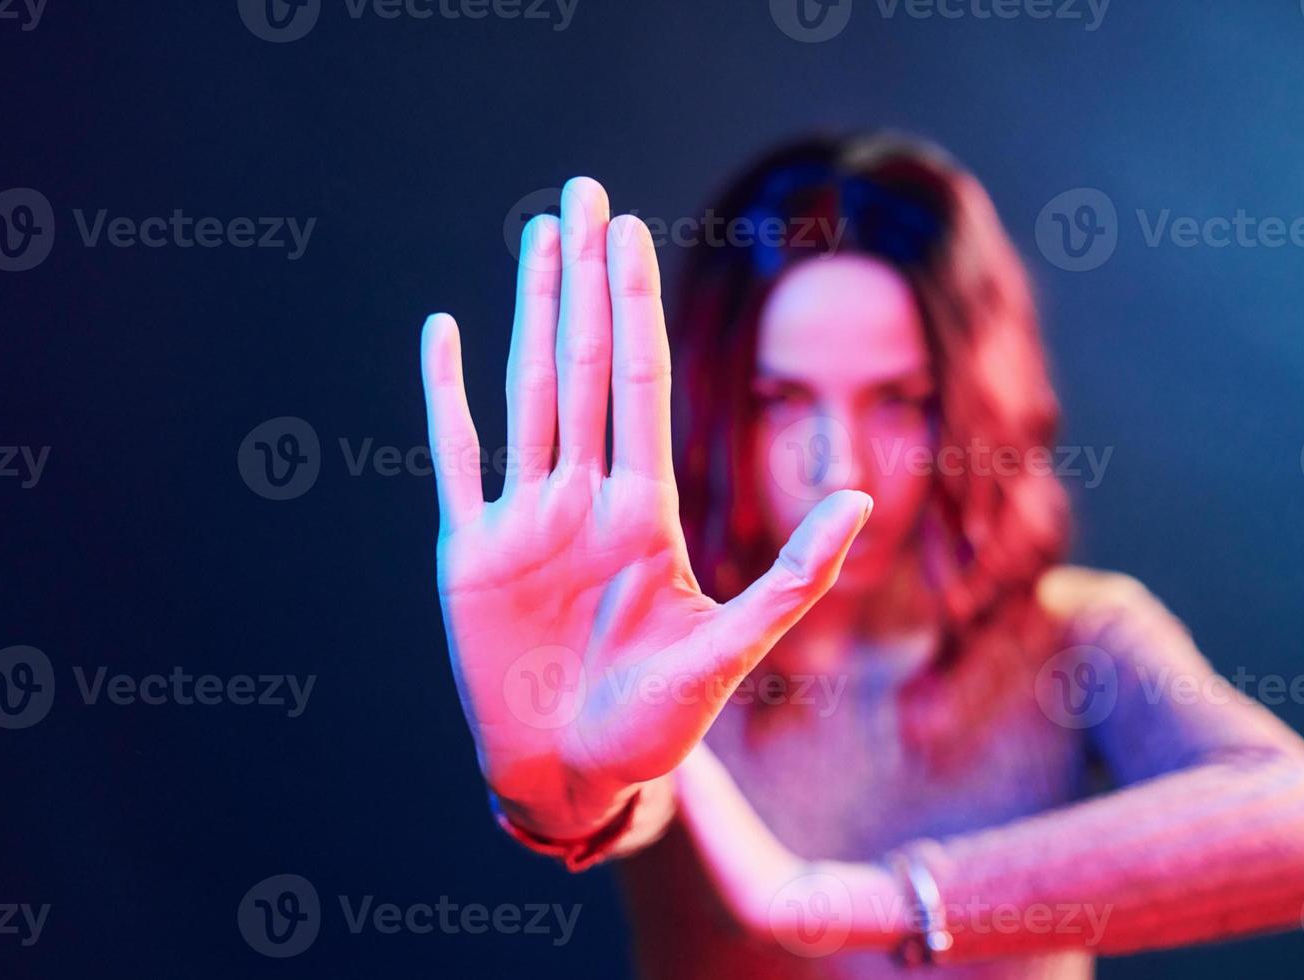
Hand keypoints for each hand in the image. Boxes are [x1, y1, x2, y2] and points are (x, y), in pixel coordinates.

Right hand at [420, 177, 872, 836]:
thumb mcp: (734, 647)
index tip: (633, 234)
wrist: (575, 776)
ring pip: (525, 390)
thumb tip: (859, 495)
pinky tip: (445, 333)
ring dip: (526, 312)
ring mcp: (524, 519)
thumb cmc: (656, 723)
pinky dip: (446, 396)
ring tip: (536, 238)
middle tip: (583, 193)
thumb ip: (795, 574)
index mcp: (641, 510)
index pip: (639, 383)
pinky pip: (457, 458)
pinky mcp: (470, 554)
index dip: (632, 307)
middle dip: (583, 279)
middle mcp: (582, 498)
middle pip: (581, 364)